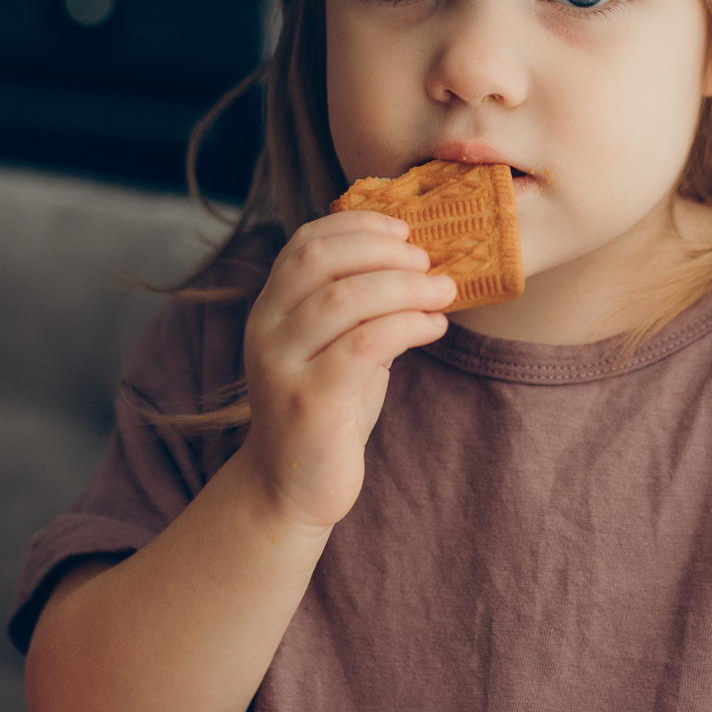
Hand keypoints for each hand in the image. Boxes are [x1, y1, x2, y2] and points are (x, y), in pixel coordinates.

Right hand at [234, 209, 454, 531]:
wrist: (292, 486)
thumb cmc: (327, 409)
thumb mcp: (334, 345)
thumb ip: (356, 304)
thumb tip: (416, 258)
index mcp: (270, 308)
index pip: (305, 243)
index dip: (356, 225)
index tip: (403, 227)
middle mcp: (266, 330)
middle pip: (323, 260)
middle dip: (384, 251)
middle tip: (428, 261)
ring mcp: (283, 366)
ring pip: (346, 298)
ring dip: (407, 287)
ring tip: (444, 291)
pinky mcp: (309, 401)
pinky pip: (365, 345)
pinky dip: (408, 325)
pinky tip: (434, 326)